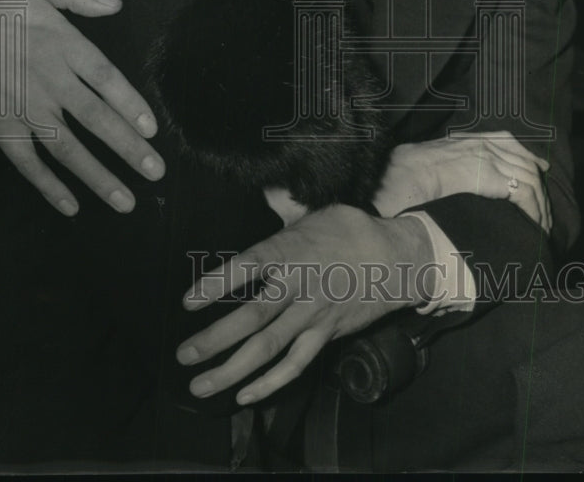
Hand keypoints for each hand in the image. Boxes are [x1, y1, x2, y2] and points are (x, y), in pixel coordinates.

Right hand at [0, 0, 163, 214]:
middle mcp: (49, 80)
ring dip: (98, 177)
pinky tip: (70, 205)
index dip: (132, 106)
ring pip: (67, 149)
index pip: (107, 80)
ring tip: (126, 201)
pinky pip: (27, 162)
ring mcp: (23, 107)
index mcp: (63, 45)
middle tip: (156, 172)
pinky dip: (48, 186)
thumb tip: (115, 4)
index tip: (153, 130)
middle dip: (129, 149)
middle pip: (97, 119)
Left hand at [176, 206, 432, 404]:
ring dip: (233, 370)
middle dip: (216, 339)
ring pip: (270, 349)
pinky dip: (271, 383)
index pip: (249, 266)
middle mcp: (299, 286)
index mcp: (292, 250)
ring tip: (201, 386)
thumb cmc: (353, 230)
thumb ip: (285, 209)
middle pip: (254, 318)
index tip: (188, 301)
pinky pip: (296, 364)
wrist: (399, 260)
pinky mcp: (326, 334)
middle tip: (184, 355)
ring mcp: (313, 315)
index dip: (217, 283)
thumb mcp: (317, 212)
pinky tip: (245, 395)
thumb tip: (265, 188)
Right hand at [373, 132, 551, 232]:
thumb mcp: (429, 162)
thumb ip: (446, 167)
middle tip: (545, 210)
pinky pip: (524, 193)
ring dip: (539, 205)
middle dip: (539, 186)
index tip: (539, 167)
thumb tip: (447, 183)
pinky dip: (533, 211)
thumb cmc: (406, 174)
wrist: (403, 176)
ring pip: (528, 179)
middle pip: (524, 161)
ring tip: (541, 226)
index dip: (527, 154)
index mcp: (467, 139)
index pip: (506, 140)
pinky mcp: (492, 176)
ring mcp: (488, 157)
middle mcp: (481, 144)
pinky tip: (533, 225)